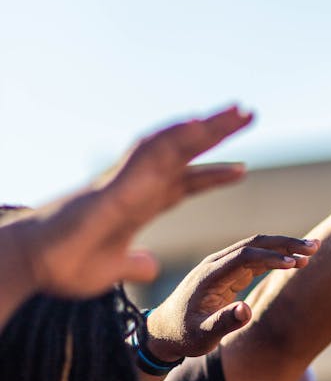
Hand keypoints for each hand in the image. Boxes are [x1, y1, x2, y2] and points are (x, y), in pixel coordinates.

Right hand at [7, 105, 252, 299]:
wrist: (32, 263)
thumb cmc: (64, 264)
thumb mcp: (112, 268)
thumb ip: (133, 262)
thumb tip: (151, 263)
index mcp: (137, 205)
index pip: (183, 183)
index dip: (211, 175)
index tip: (241, 169)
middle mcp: (135, 186)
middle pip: (184, 155)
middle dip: (216, 135)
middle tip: (248, 113)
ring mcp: (124, 183)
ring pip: (171, 146)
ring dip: (203, 128)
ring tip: (235, 112)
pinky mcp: (113, 188)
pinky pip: (148, 158)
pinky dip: (173, 142)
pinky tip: (197, 127)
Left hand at [142, 235, 319, 361]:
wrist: (164, 330)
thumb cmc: (183, 336)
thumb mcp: (201, 337)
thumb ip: (223, 324)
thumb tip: (246, 310)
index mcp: (209, 276)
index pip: (245, 257)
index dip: (271, 258)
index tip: (296, 264)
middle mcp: (216, 265)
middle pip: (254, 244)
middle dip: (285, 244)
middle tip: (314, 247)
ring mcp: (222, 266)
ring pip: (257, 248)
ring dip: (285, 247)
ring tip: (313, 250)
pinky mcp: (228, 272)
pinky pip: (255, 258)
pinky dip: (277, 257)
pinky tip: (295, 260)